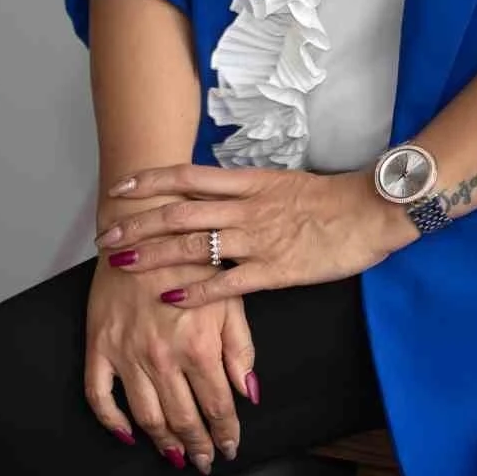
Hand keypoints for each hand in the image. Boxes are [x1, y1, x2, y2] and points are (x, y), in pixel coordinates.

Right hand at [83, 200, 257, 473]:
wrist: (145, 222)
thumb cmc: (193, 253)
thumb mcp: (229, 294)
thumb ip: (240, 345)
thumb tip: (248, 391)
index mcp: (198, 343)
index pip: (216, 405)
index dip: (225, 432)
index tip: (230, 447)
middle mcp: (162, 355)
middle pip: (182, 418)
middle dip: (198, 444)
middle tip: (206, 459)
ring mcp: (127, 353)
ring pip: (146, 415)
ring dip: (163, 442)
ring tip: (176, 454)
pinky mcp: (100, 345)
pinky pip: (100, 396)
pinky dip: (111, 421)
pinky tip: (126, 433)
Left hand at [93, 163, 404, 308]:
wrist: (370, 211)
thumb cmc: (330, 198)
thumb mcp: (282, 183)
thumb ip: (246, 191)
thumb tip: (211, 192)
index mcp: (249, 182)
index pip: (187, 177)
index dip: (149, 182)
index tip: (119, 189)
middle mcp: (246, 207)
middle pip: (179, 213)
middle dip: (138, 224)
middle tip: (105, 235)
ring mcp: (258, 239)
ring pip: (193, 247)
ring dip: (153, 256)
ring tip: (121, 264)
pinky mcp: (274, 270)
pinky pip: (226, 283)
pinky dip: (195, 291)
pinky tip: (169, 298)